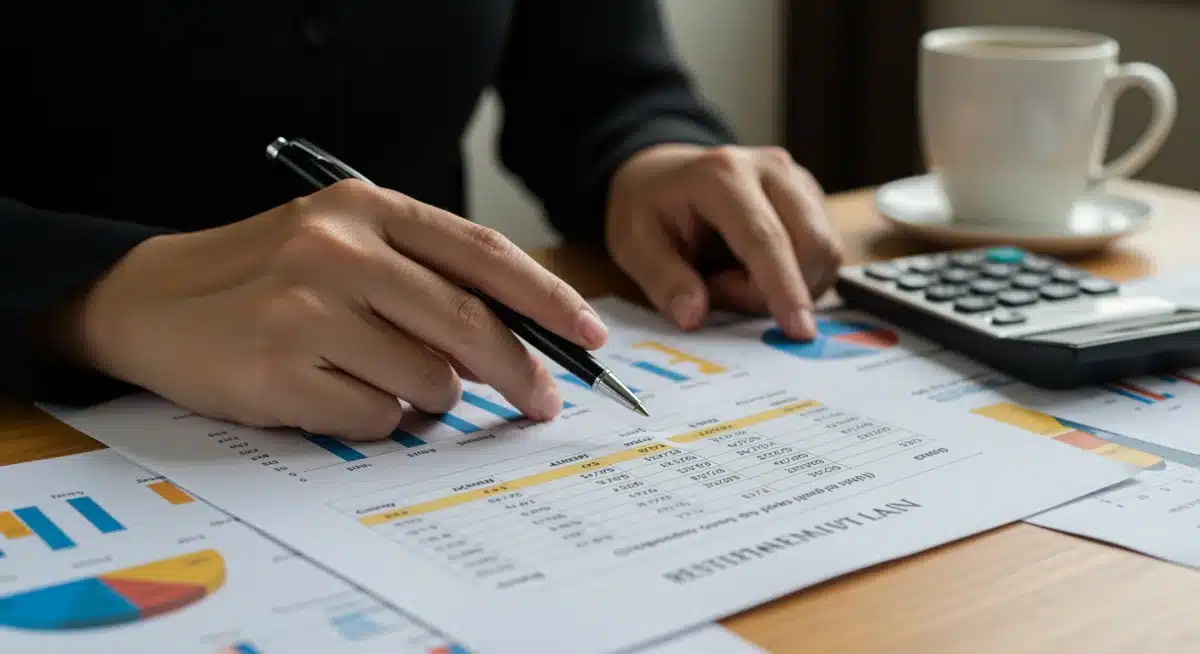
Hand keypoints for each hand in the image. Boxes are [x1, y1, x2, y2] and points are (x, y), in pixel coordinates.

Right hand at [50, 180, 607, 439]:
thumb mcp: (344, 244)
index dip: (547, 298)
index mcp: (366, 208)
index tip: (590, 335)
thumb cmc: (266, 276)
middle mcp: (340, 250)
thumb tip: (511, 348)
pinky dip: (375, 419)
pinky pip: (376, 418)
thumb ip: (423, 280)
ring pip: (428, 383)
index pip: (482, 254)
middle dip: (522, 372)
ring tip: (379, 378)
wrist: (149, 299)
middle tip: (543, 401)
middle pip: (470, 325)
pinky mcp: (280, 371)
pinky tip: (332, 394)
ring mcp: (307, 310)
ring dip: (426, 398)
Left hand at [605, 144, 843, 339]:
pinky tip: (755, 270)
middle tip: (721, 291)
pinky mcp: (812, 197)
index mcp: (722, 175)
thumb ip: (662, 280)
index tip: (797, 330)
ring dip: (788, 285)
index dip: (783, 287)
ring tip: (734, 277)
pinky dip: (796, 276)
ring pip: (825, 251)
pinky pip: (824, 252)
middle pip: (811, 244)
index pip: (765, 238)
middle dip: (778, 291)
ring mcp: (797, 180)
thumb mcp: (633, 244)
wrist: (662, 173)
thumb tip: (694, 316)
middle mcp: (770, 168)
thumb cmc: (649, 208)